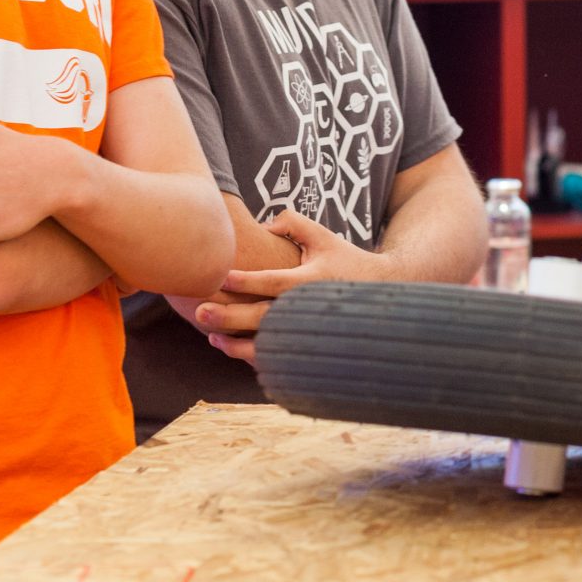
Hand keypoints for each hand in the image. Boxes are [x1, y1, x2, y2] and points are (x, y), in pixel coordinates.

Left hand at [194, 211, 396, 359]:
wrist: (380, 291)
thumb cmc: (344, 259)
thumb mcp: (322, 235)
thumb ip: (292, 223)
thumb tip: (261, 225)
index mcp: (311, 280)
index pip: (274, 281)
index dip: (246, 280)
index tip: (221, 276)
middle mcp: (308, 309)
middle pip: (264, 317)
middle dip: (231, 316)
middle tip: (201, 312)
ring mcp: (309, 331)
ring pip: (269, 344)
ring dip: (237, 344)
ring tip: (211, 336)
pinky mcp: (310, 346)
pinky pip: (278, 357)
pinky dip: (253, 356)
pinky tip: (230, 347)